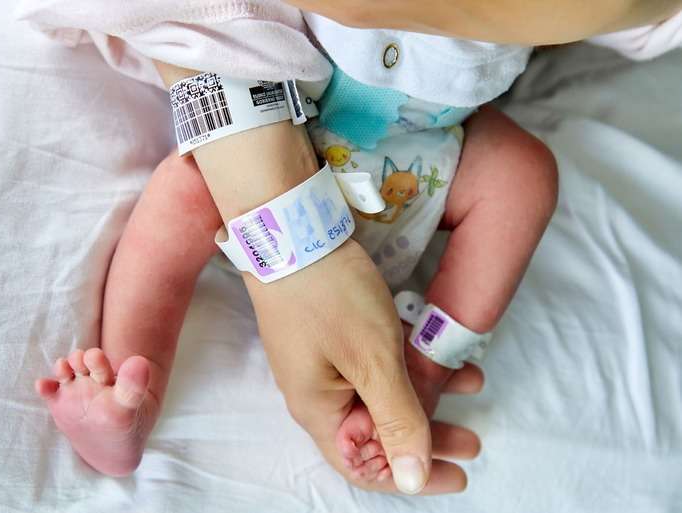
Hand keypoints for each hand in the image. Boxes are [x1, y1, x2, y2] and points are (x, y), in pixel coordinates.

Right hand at [246, 239, 479, 493]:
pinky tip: (439, 348)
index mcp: (320, 410)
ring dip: (425, 393)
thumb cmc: (330, 295)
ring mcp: (324, 360)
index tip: (459, 475)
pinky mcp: (332, 332)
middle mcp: (318, 393)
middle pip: (377, 432)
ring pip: (380, 393)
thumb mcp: (373, 361)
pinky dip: (409, 362)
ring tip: (469, 382)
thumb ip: (397, 420)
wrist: (290, 228)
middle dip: (428, 437)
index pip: (366, 468)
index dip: (412, 477)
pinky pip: (374, 362)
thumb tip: (411, 480)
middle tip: (472, 439)